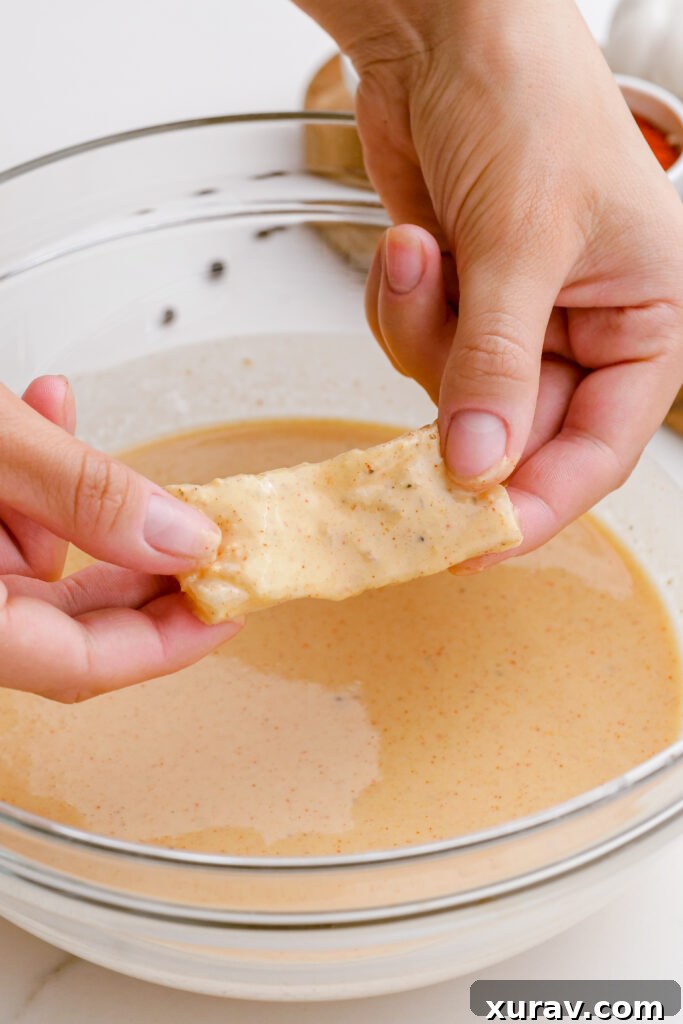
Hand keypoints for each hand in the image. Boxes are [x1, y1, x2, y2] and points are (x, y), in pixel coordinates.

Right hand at [0, 376, 240, 700]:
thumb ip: (86, 496)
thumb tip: (184, 537)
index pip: (83, 665)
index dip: (170, 644)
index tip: (232, 610)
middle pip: (70, 623)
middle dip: (144, 569)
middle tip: (205, 541)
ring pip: (40, 563)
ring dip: (81, 497)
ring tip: (101, 444)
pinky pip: (6, 523)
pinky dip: (34, 476)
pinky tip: (46, 413)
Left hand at [299, 0, 682, 560]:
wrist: (450, 30)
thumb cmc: (528, 99)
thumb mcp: (524, 241)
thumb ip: (498, 363)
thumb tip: (477, 465)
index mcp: (644, 321)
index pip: (599, 450)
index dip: (538, 504)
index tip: (474, 543)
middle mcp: (585, 331)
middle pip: (518, 434)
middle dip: (457, 422)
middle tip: (404, 451)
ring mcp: (515, 319)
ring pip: (454, 395)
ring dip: (423, 338)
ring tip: (425, 255)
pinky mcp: (458, 302)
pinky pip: (415, 349)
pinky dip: (400, 308)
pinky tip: (411, 244)